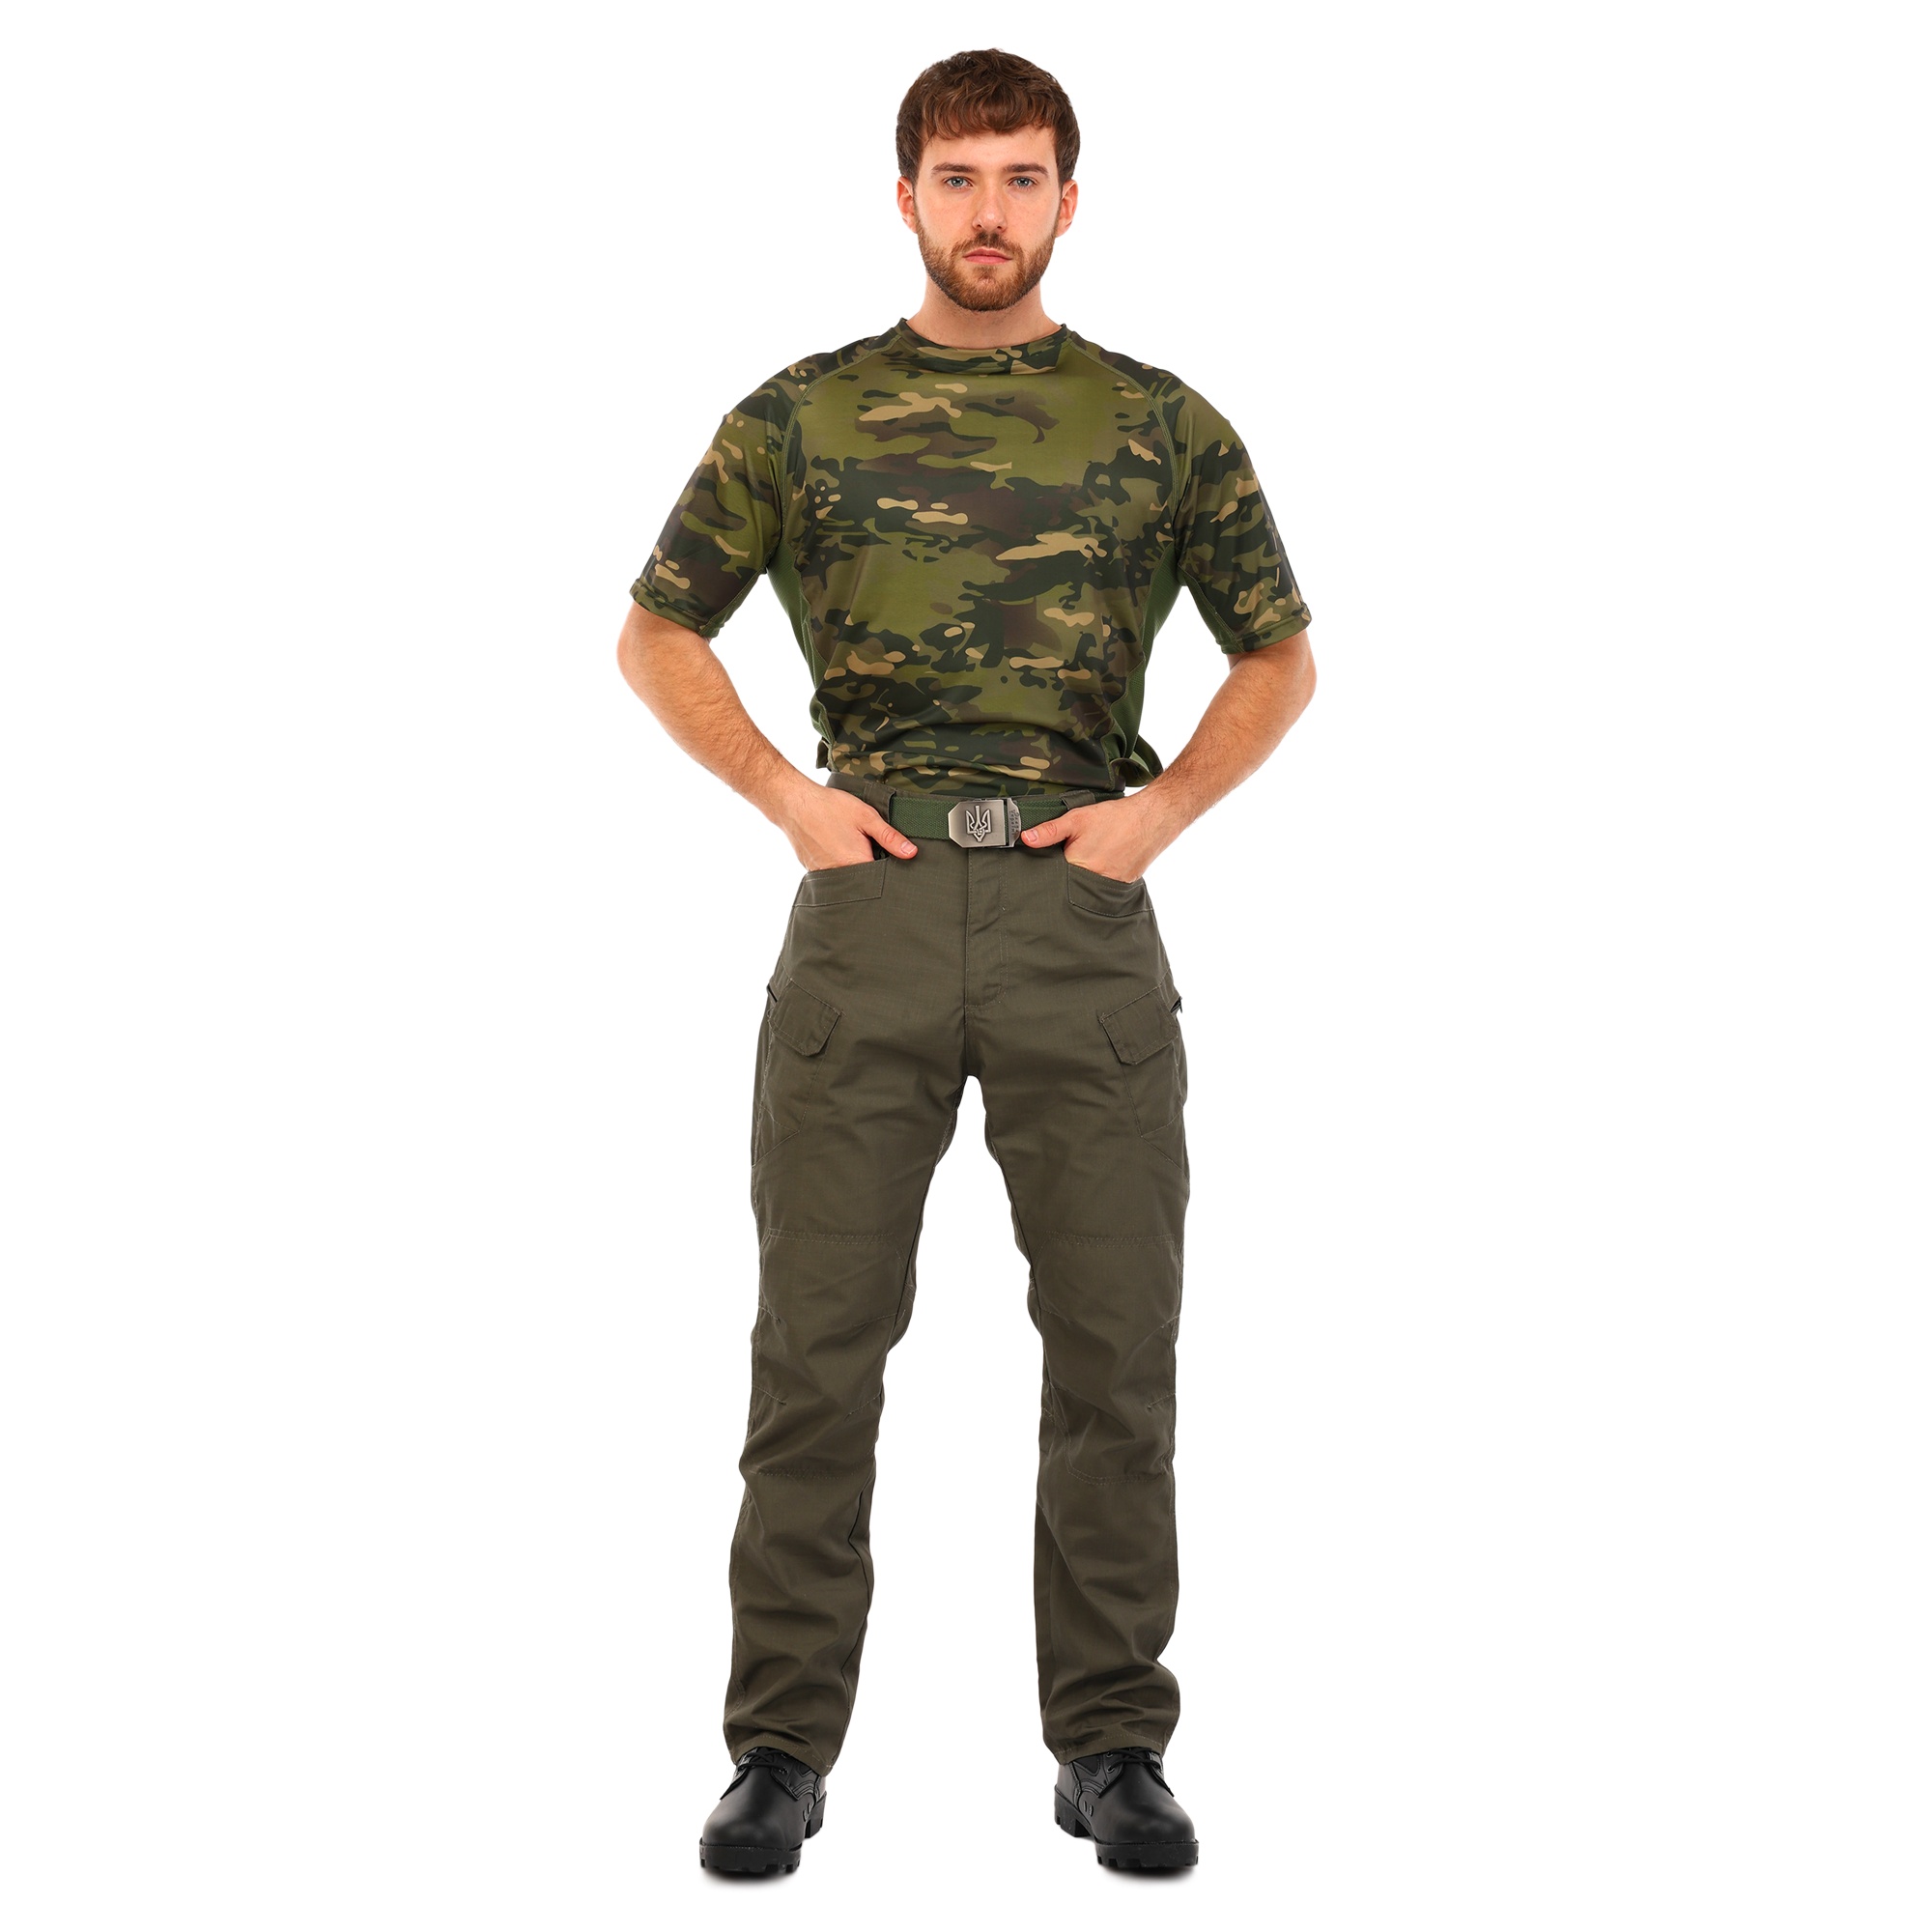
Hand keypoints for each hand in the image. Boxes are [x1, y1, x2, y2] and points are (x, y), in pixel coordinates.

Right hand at [772, 776, 918, 869]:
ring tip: (848, 844)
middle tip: (867, 847)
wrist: (793, 803)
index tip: (890, 860)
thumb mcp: (866, 817)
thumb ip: (889, 837)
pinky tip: (834, 845)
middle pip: (863, 880)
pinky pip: (831, 872)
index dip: (888, 871)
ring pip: (846, 876)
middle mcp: (838, 874)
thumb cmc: (829, 807)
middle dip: (869, 868)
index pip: (880, 879)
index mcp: (855, 864)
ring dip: (852, 866)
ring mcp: (822, 874)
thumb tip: (910, 853)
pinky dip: (836, 863)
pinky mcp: (811, 869)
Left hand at [1019, 794, 1179, 880]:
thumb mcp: (1077, 819)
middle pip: (1069, 885)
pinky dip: (1100, 877)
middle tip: (1072, 856)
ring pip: (1086, 887)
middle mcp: (1093, 883)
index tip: (1046, 863)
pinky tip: (1104, 861)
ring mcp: (1110, 887)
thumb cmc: (1115, 818)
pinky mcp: (1123, 887)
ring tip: (1091, 857)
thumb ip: (1050, 831)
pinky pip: (1103, 887)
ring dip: (1083, 877)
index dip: (1048, 870)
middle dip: (1065, 875)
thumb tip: (1025, 838)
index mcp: (1078, 867)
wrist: (1152, 820)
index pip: (1053, 877)